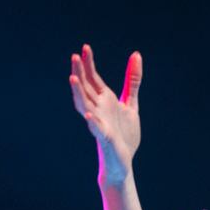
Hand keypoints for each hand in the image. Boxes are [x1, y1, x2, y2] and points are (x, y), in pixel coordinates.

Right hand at [68, 44, 141, 184]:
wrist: (123, 162)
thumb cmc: (123, 134)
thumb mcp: (130, 104)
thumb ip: (132, 81)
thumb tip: (136, 55)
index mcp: (104, 100)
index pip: (93, 79)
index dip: (89, 64)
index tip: (85, 47)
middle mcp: (98, 109)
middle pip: (86, 88)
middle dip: (80, 73)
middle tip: (74, 56)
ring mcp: (100, 123)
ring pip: (85, 106)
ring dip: (78, 93)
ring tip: (72, 78)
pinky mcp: (105, 138)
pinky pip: (97, 129)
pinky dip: (93, 122)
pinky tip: (90, 115)